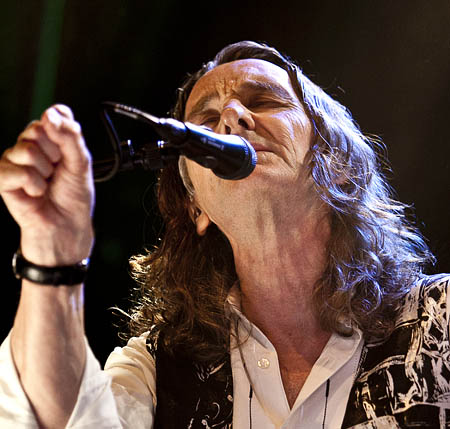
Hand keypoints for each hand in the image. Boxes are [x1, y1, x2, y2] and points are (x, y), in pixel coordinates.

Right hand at [0, 105, 94, 265]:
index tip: (70, 151)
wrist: (66, 227)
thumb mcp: (82, 164)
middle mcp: (31, 145)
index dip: (64, 130)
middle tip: (58, 173)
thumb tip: (50, 113)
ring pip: (26, 149)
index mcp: (52, 139)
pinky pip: (15, 170)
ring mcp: (15, 161)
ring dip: (44, 172)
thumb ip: (70, 136)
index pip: (55, 114)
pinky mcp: (3, 178)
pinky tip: (36, 193)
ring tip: (47, 184)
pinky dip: (32, 185)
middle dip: (55, 154)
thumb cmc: (74, 198)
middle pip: (37, 129)